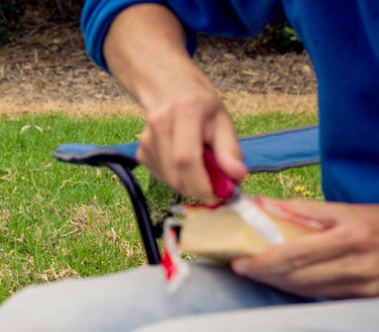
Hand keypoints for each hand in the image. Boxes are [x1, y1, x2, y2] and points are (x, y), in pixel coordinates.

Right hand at [102, 4, 246, 203]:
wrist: (170, 89)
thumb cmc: (201, 106)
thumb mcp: (222, 121)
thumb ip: (230, 150)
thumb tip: (238, 177)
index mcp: (185, 111)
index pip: (186, 157)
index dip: (201, 183)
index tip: (218, 196)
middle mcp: (160, 123)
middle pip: (176, 173)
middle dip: (198, 189)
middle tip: (215, 189)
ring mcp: (145, 139)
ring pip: (169, 179)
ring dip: (188, 185)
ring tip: (201, 169)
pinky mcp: (140, 151)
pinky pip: (161, 177)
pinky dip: (176, 179)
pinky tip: (183, 164)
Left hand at [231, 199, 378, 298]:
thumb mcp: (348, 209)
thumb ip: (305, 210)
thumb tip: (265, 205)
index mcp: (351, 236)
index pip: (296, 254)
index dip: (264, 262)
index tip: (240, 262)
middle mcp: (358, 264)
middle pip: (298, 277)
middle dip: (265, 275)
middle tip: (242, 269)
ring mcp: (364, 286)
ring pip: (309, 291)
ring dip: (279, 284)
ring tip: (259, 275)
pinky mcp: (368, 299)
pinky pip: (325, 297)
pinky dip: (301, 291)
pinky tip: (286, 283)